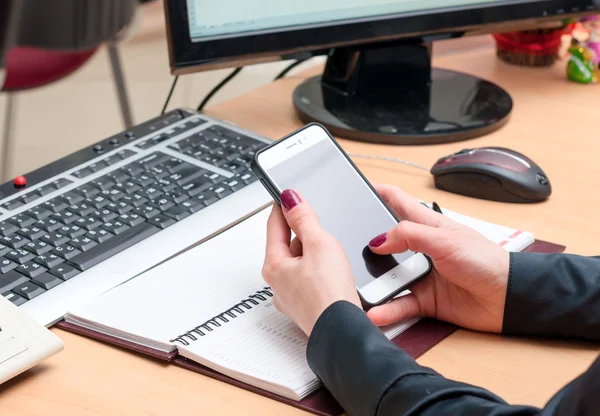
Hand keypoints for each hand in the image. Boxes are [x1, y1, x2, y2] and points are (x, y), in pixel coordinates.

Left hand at [262, 189, 360, 335]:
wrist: (344, 333)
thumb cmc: (330, 295)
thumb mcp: (320, 245)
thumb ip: (304, 219)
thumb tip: (291, 199)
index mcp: (274, 265)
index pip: (273, 226)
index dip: (282, 207)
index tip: (286, 195)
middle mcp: (278, 283)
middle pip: (285, 246)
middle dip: (299, 231)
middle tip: (312, 218)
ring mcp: (291, 298)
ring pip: (298, 264)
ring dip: (310, 252)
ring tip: (328, 247)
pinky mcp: (306, 307)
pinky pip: (308, 280)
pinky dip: (317, 270)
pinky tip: (332, 271)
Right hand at [367, 184, 509, 332]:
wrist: (509, 298)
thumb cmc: (487, 261)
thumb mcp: (445, 240)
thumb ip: (410, 235)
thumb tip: (378, 240)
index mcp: (428, 225)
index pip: (397, 202)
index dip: (377, 192)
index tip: (356, 188)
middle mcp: (421, 248)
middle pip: (385, 241)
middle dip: (365, 244)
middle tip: (344, 246)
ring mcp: (421, 274)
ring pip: (388, 276)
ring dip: (373, 283)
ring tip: (356, 286)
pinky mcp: (425, 300)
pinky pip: (399, 304)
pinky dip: (386, 309)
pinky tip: (374, 312)